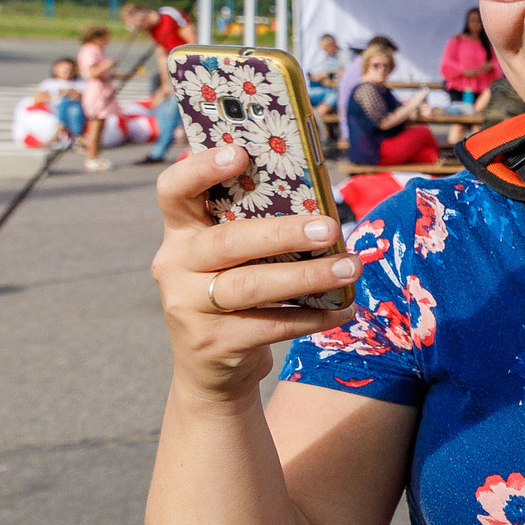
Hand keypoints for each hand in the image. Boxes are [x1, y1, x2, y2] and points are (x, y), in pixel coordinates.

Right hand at [151, 144, 358, 402]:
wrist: (210, 371)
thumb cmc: (234, 295)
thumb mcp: (231, 258)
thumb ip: (253, 227)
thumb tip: (320, 202)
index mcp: (180, 232)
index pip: (173, 191)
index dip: (200, 168)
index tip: (240, 153)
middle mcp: (175, 266)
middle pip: (227, 241)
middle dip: (282, 233)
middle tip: (329, 226)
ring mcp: (189, 307)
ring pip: (252, 286)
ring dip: (308, 276)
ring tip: (350, 267)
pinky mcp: (213, 343)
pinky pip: (271, 326)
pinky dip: (313, 317)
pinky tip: (344, 309)